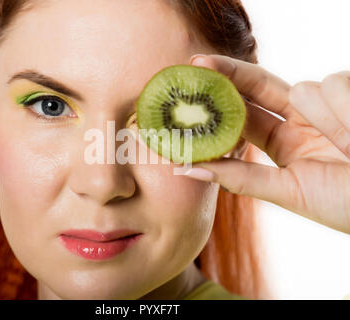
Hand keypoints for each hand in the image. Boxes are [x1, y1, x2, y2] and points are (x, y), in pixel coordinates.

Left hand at [185, 54, 349, 233]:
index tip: (188, 90)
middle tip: (197, 63)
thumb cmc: (346, 205)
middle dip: (229, 74)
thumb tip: (186, 169)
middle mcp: (300, 120)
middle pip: (257, 85)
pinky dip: (346, 110)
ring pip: (306, 87)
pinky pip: (335, 83)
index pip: (242, 113)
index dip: (216, 102)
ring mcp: (326, 105)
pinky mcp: (349, 92)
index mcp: (283, 143)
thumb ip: (242, 179)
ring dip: (328, 117)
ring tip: (349, 148)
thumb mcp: (291, 192)